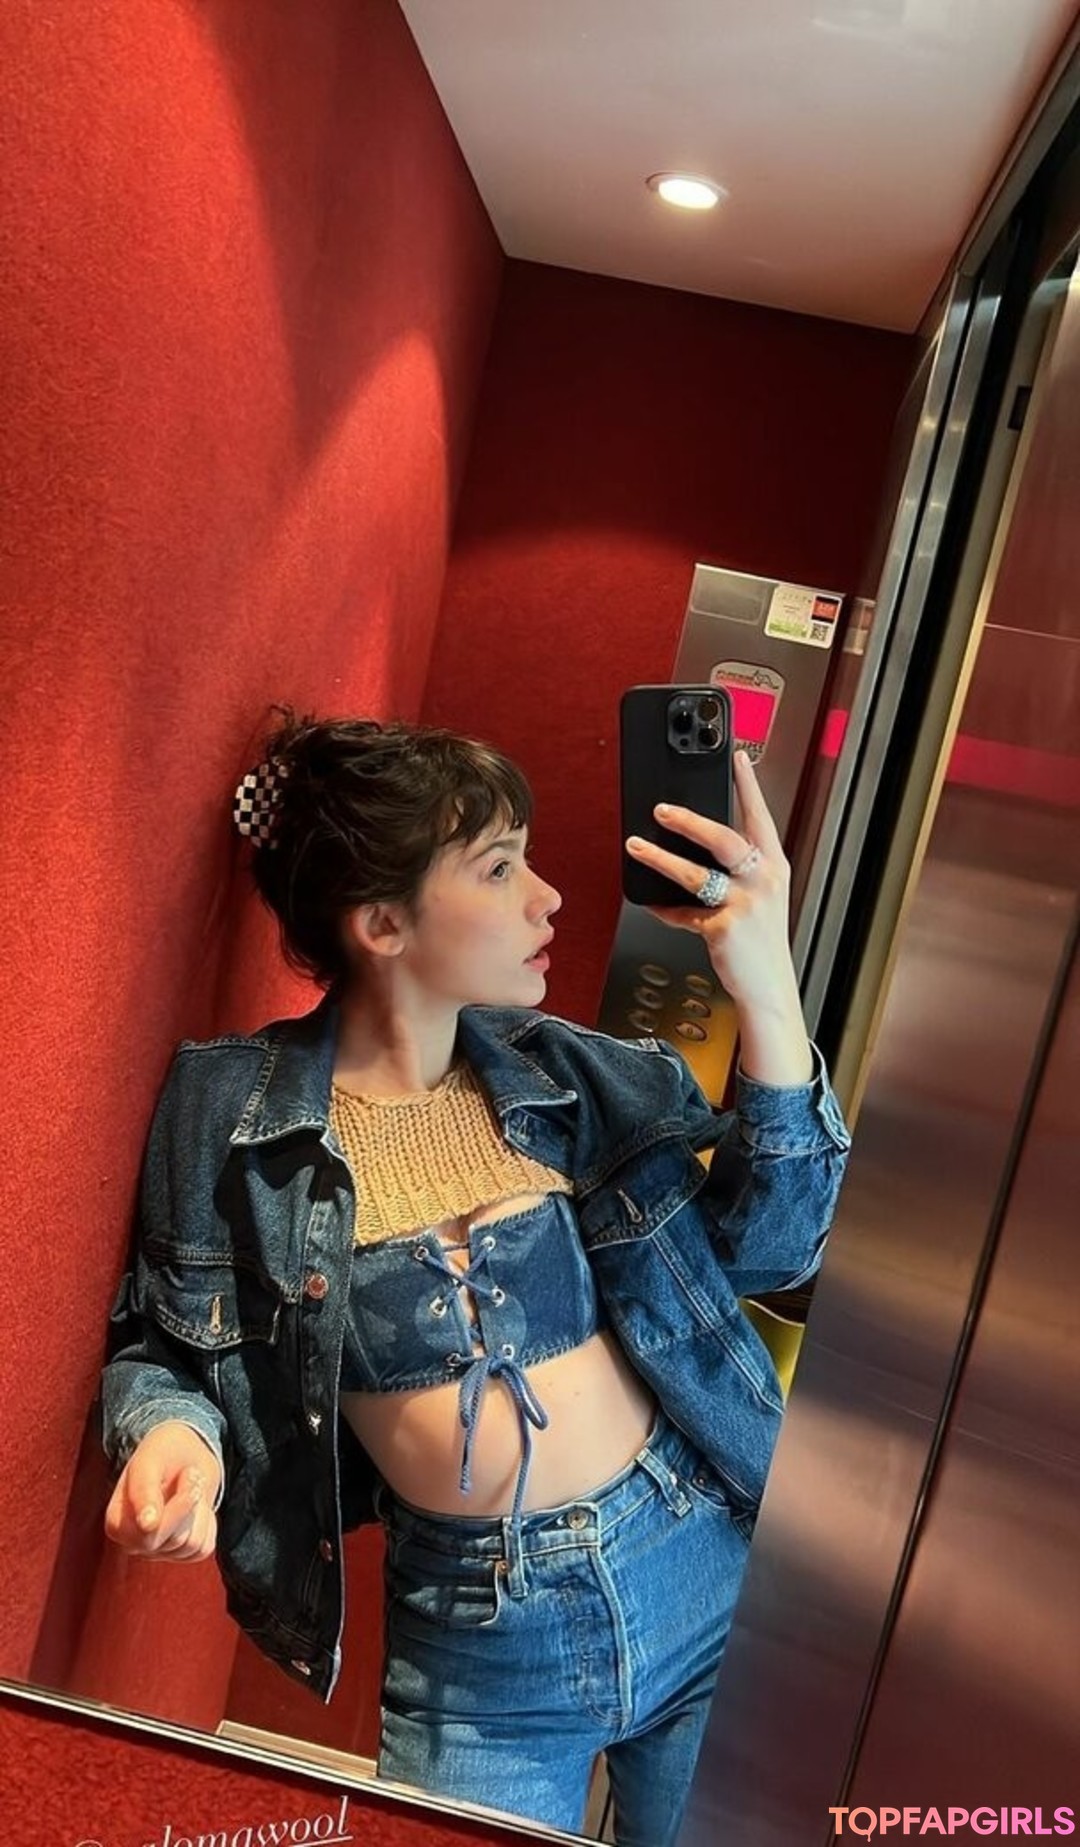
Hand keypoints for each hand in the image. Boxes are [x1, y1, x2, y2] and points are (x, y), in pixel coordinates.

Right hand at [104, 1421, 220, 1562]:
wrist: (185, 1453)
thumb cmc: (162, 1453)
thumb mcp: (149, 1460)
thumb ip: (143, 1490)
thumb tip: (147, 1525)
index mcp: (117, 1523)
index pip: (149, 1534)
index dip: (176, 1507)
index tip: (188, 1472)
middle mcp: (134, 1544)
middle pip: (174, 1540)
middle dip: (189, 1503)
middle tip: (192, 1472)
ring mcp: (159, 1551)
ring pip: (191, 1545)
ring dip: (200, 1509)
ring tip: (192, 1484)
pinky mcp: (182, 1553)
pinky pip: (203, 1548)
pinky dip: (208, 1522)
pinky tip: (197, 1506)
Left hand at [625, 753, 811, 1082]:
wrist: (767, 988)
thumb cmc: (759, 940)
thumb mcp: (759, 896)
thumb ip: (736, 869)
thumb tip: (694, 840)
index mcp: (773, 866)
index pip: (760, 816)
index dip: (748, 785)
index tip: (736, 756)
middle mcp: (763, 881)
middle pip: (725, 839)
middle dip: (690, 820)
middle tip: (661, 808)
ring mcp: (744, 905)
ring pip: (696, 874)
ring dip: (660, 858)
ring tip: (636, 845)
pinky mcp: (723, 929)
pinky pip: (683, 912)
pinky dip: (664, 908)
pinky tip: (651, 902)